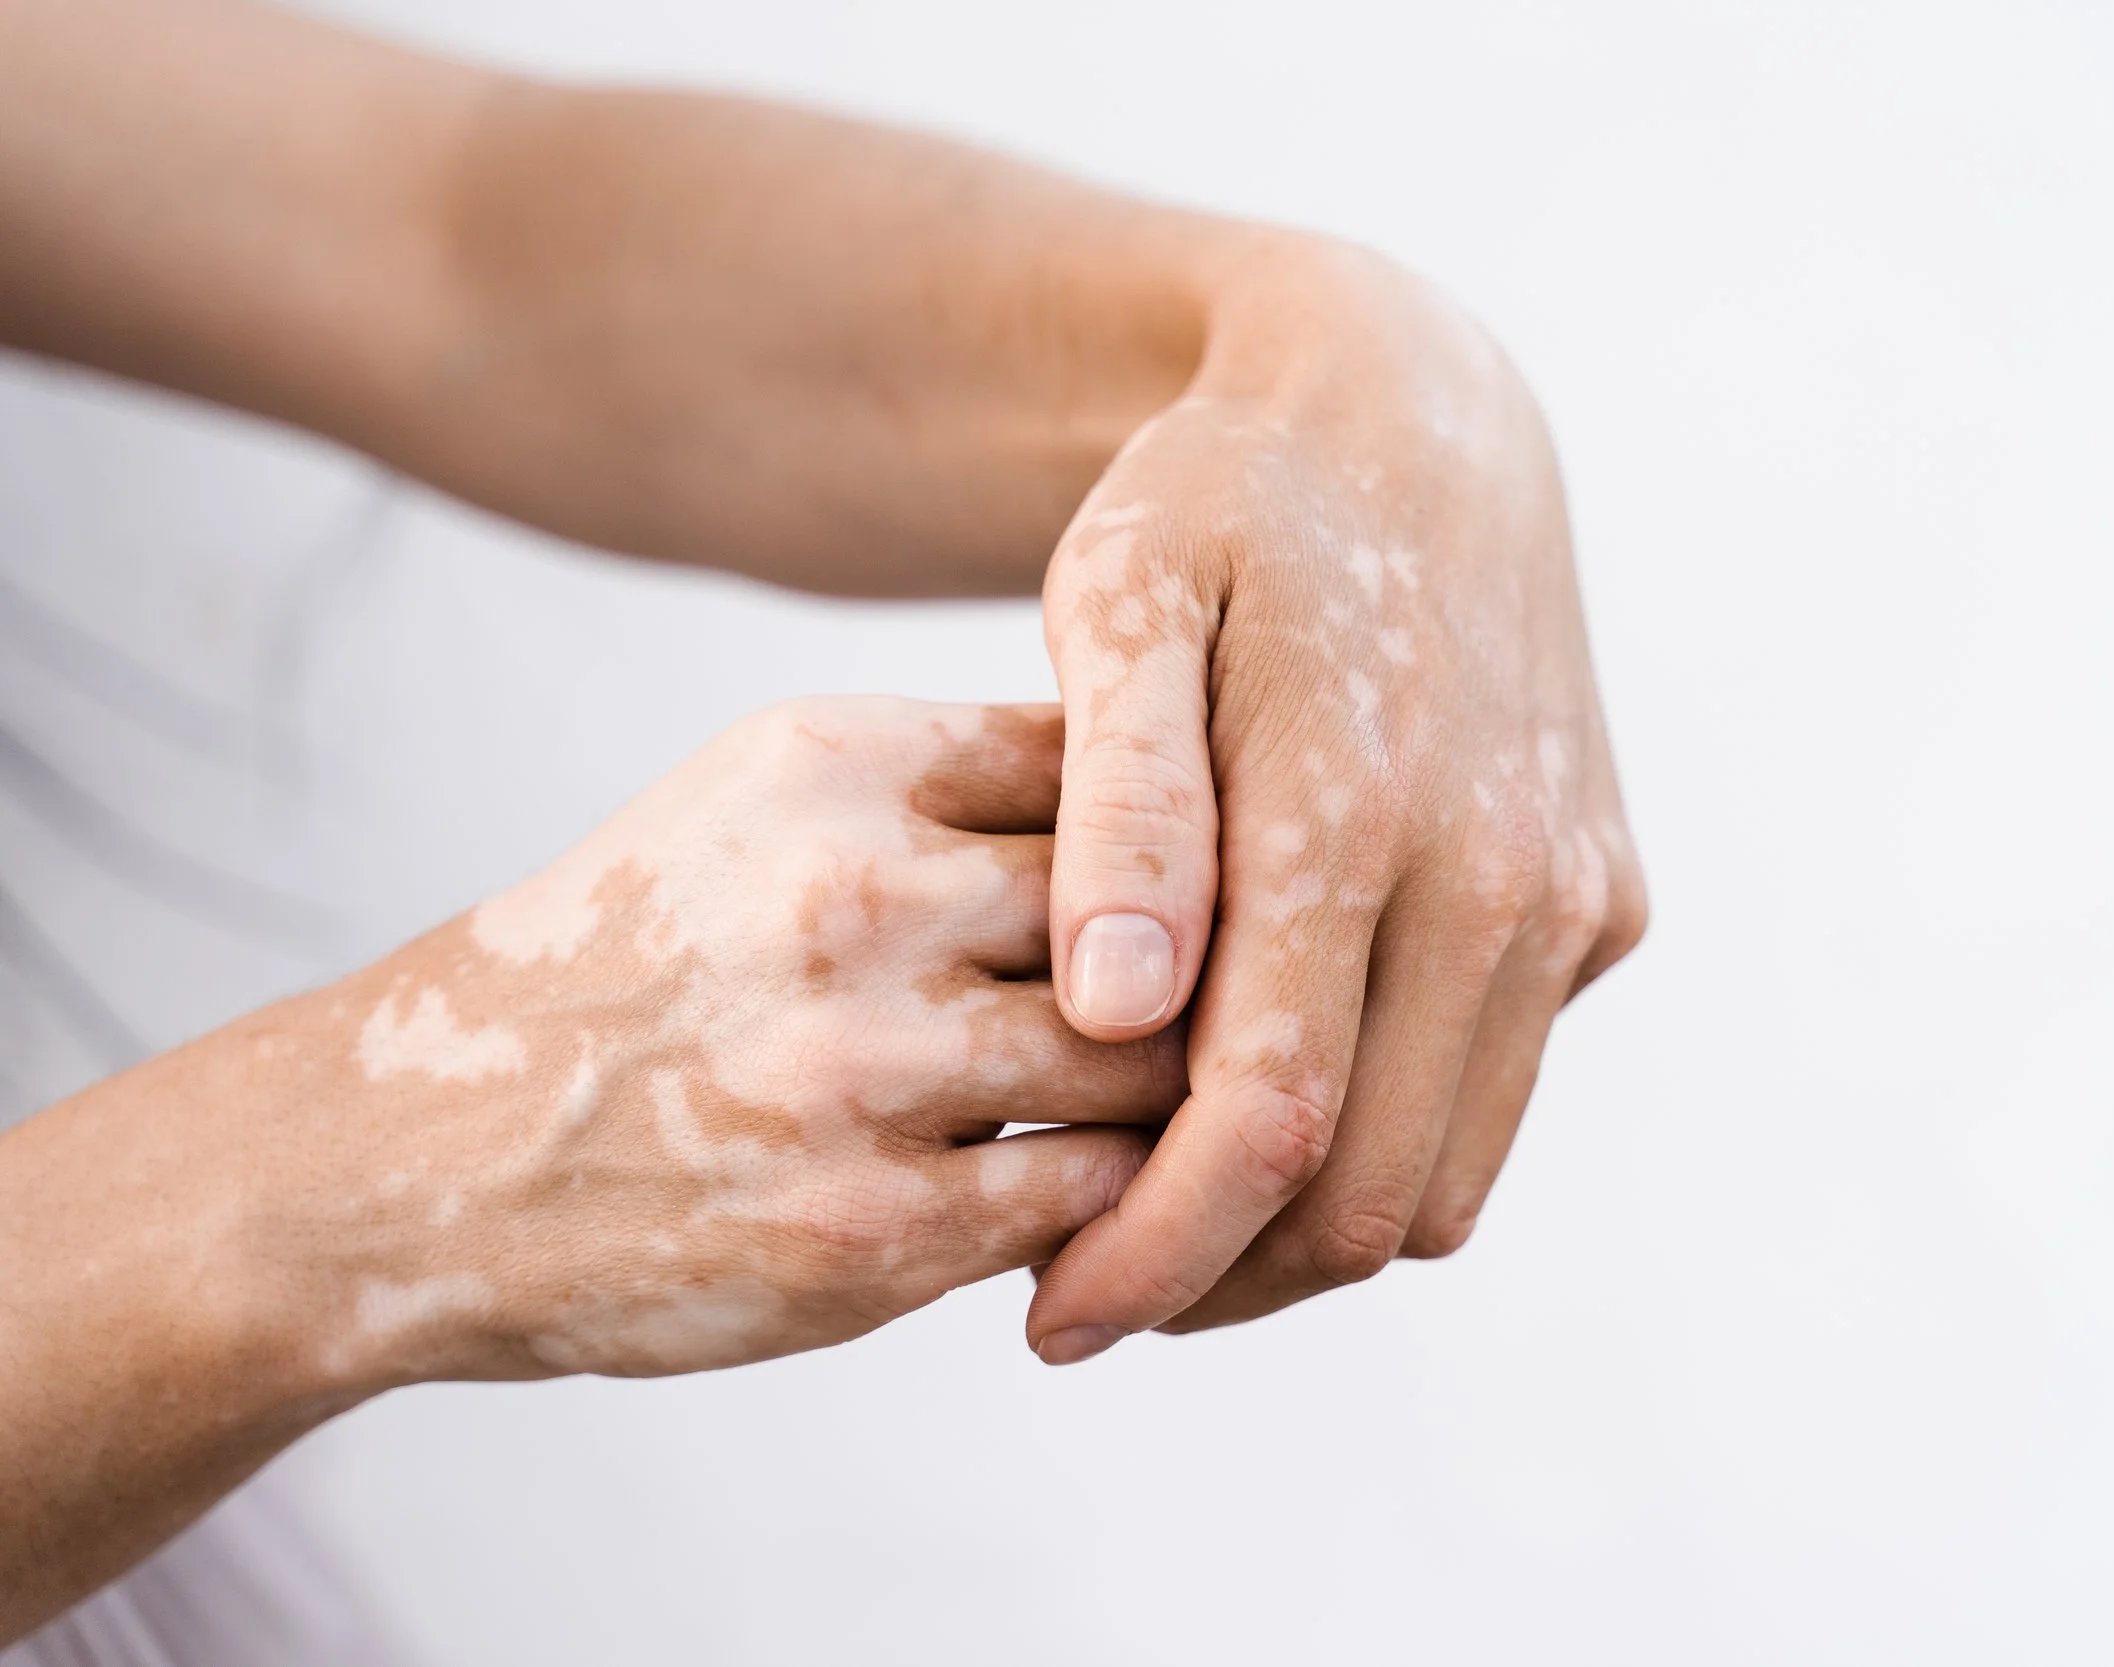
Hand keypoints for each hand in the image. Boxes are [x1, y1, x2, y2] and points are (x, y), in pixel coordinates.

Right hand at [269, 697, 1181, 1384]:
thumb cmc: (639, 961)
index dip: (1187, 833)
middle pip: (1157, 913)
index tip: (1210, 880)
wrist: (425, 1151)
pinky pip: (1087, 1199)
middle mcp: (850, 899)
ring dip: (1170, 1090)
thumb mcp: (759, 803)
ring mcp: (859, 1072)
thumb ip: (951, 783)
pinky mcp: (866, 1234)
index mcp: (835, 765)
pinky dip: (1114, 1198)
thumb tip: (1184, 784)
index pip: (1115, 766)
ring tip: (1165, 1100)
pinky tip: (1089, 1192)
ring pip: (1146, 1063)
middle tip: (1230, 1006)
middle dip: (1208, 966)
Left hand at [1030, 243, 1646, 1360]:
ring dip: (1305, 1237)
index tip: (1050, 1320)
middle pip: (1363, 1193)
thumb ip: (1123, 804)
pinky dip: (1385, 1144)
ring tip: (1165, 1217)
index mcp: (1361, 805)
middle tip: (1083, 1288)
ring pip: (1445, 1176)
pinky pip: (1493, 1096)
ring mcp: (1571, 896)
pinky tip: (1267, 1101)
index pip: (1263, 1122)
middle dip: (1219, 1280)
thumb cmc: (1219, 505)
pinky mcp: (1605, 905)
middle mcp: (1502, 872)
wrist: (1414, 415)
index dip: (1152, 1254)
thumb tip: (1117, 1011)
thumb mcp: (1119, 599)